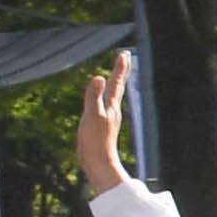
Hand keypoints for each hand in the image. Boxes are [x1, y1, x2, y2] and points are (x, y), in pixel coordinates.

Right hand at [76, 54, 133, 196]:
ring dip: (116, 81)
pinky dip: (108, 95)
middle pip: (119, 86)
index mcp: (111, 106)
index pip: (116, 82)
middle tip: (125, 56)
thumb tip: (99, 77)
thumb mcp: (91, 115)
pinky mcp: (103, 125)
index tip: (124, 53)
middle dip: (121, 70)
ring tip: (117, 73)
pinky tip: (106, 99)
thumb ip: (93, 96)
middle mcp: (113, 110)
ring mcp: (109, 117)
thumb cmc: (94, 140)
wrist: (98, 163)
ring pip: (115, 95)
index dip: (119, 68)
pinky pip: (107, 104)